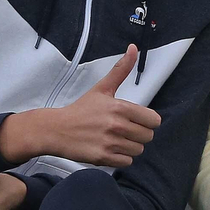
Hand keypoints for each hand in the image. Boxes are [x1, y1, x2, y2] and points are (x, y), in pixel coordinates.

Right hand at [0, 46, 161, 167]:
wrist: (55, 130)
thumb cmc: (81, 109)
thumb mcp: (102, 88)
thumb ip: (121, 70)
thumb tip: (133, 47)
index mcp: (120, 107)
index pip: (154, 120)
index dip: (146, 121)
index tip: (135, 120)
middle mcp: (117, 125)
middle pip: (148, 137)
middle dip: (139, 134)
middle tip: (124, 130)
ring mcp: (110, 143)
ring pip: (138, 150)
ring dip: (130, 147)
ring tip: (116, 140)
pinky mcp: (102, 158)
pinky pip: (126, 162)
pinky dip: (121, 158)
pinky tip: (110, 149)